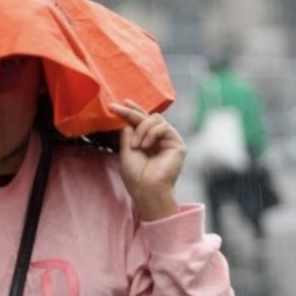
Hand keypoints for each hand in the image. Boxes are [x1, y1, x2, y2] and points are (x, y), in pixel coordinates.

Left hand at [109, 99, 184, 220]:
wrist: (146, 189)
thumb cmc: (136, 176)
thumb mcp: (127, 150)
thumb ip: (128, 134)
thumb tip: (127, 120)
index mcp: (147, 141)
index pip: (141, 122)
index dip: (131, 111)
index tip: (117, 105)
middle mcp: (160, 140)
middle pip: (148, 116)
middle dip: (133, 112)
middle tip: (119, 109)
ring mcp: (169, 141)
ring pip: (156, 119)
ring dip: (142, 129)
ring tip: (136, 145)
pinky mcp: (178, 145)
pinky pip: (164, 128)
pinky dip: (151, 134)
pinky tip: (144, 146)